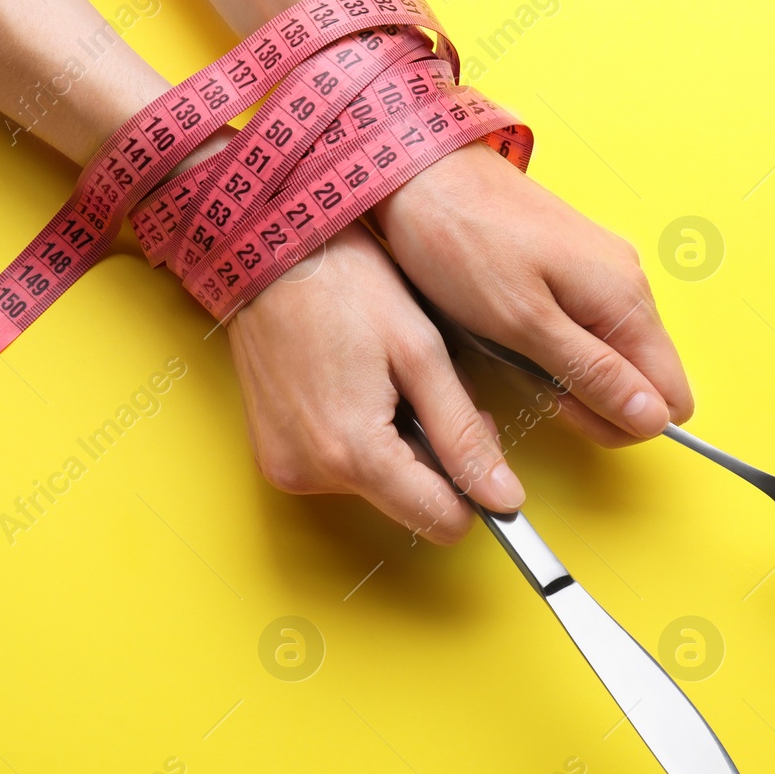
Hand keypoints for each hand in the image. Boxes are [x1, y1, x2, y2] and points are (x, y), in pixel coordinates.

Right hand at [227, 223, 523, 542]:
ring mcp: (284, 467)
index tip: (477, 443)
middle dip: (432, 455)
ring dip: (396, 442)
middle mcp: (311, 474)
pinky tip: (356, 386)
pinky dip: (361, 438)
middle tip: (428, 389)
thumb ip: (464, 435)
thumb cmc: (348, 287)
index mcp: (353, 454)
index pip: (439, 521)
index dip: (473, 490)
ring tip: (385, 379)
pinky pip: (339, 468)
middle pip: (407, 502)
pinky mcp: (271, 455)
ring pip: (377, 485)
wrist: (270, 252)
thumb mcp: (423, 355)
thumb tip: (504, 500)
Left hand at [373, 142, 693, 446]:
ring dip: (568, 374)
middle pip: (643, 380)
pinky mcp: (574, 266)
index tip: (564, 408)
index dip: (622, 421)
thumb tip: (653, 418)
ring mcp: (603, 272)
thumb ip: (593, 373)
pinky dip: (553, 345)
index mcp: (626, 299)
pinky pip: (585, 329)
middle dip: (592, 401)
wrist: (423, 173)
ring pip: (612, 357)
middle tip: (530, 382)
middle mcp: (627, 283)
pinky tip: (511, 331)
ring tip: (512, 351)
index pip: (671, 397)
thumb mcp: (524, 323)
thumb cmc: (463, 243)